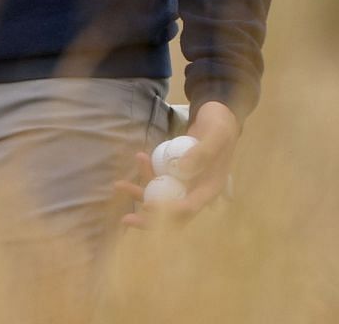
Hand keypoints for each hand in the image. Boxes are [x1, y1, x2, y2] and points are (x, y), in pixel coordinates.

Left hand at [118, 100, 240, 228]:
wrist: (218, 118)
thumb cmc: (220, 128)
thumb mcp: (215, 137)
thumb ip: (201, 153)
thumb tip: (181, 170)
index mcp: (211, 189)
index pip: (190, 207)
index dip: (168, 211)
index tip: (148, 206)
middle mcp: (198, 191)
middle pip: (173, 212)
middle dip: (149, 219)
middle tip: (126, 220)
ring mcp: (186, 183)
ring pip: (162, 196)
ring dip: (140, 193)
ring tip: (119, 185)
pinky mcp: (176, 173)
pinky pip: (159, 178)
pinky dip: (147, 173)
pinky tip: (139, 157)